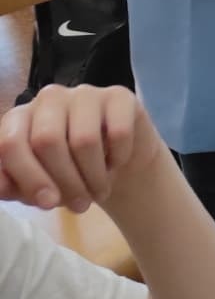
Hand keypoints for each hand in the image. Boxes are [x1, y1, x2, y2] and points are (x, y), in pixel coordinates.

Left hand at [0, 86, 166, 214]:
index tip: (48, 204)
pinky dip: (118, 158)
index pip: (11, 143)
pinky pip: (118, 132)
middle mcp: (49, 99)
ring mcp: (84, 93)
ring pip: (84, 139)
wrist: (116, 167)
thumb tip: (1, 187)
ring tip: (99, 191)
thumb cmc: (69, 175)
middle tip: (80, 204)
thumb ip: (15, 185)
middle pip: (47, 140)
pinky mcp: (118, 96)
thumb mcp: (37, 188)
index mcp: (20, 119)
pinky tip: (116, 163)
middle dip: (66, 181)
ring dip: (94, 176)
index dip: (28, 177)